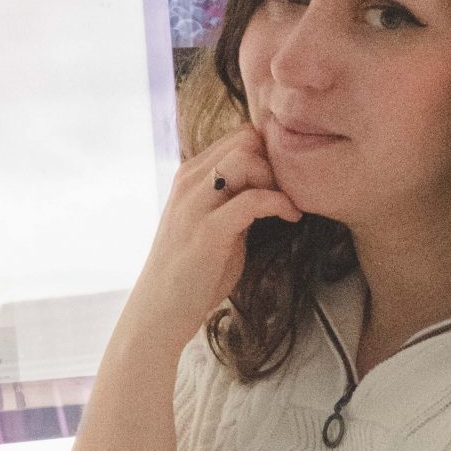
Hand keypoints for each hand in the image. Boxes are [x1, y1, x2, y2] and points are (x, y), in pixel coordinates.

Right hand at [119, 123, 301, 354]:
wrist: (160, 313)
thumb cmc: (191, 275)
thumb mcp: (214, 225)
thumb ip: (235, 202)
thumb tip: (269, 186)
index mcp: (190, 176)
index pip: (237, 137)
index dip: (267, 153)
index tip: (282, 181)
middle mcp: (189, 182)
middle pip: (245, 140)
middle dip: (274, 162)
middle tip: (288, 193)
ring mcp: (196, 204)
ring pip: (246, 159)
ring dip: (275, 179)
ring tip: (287, 205)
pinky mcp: (208, 231)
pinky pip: (253, 199)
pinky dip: (279, 203)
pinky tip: (290, 217)